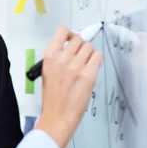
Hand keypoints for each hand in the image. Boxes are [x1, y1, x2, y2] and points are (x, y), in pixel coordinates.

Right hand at [35, 25, 102, 147]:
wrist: (58, 115)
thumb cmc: (52, 96)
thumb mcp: (47, 72)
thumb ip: (57, 57)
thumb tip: (71, 46)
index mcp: (50, 57)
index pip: (62, 32)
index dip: (69, 34)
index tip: (71, 39)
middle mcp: (62, 59)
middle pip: (78, 39)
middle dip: (80, 45)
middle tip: (80, 56)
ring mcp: (76, 67)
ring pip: (90, 47)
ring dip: (89, 53)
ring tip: (85, 64)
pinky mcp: (88, 75)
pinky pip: (98, 56)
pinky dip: (97, 60)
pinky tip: (92, 67)